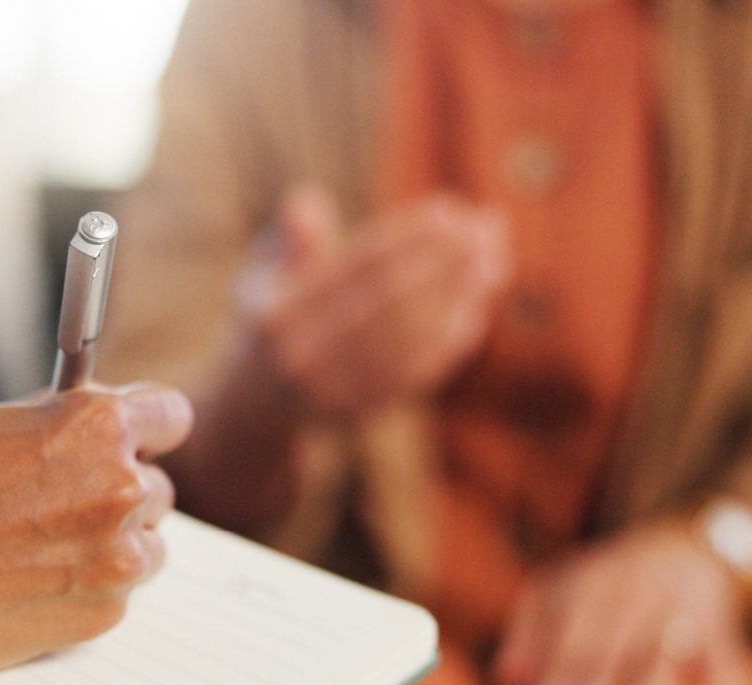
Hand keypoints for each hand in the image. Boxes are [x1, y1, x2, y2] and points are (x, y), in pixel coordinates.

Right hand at [0, 384, 193, 676]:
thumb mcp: (0, 425)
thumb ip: (65, 423)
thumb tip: (102, 426)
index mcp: (99, 426)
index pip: (171, 416)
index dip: (151, 431)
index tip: (142, 442)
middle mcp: (122, 487)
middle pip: (156, 488)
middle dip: (119, 495)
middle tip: (65, 508)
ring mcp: (120, 556)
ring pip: (146, 546)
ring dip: (112, 547)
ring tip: (43, 551)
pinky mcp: (107, 612)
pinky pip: (117, 594)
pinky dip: (86, 590)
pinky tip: (33, 584)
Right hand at [252, 186, 511, 415]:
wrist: (257, 403)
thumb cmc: (272, 317)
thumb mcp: (263, 273)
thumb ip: (289, 239)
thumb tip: (304, 202)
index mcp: (275, 312)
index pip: (357, 266)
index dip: (409, 234)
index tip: (450, 209)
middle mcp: (301, 357)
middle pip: (391, 301)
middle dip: (448, 260)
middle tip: (489, 228)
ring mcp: (332, 392)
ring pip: (412, 339)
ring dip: (460, 297)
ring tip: (494, 262)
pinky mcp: (361, 415)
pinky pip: (417, 374)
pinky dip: (451, 339)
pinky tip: (476, 306)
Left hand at [493, 524, 745, 684]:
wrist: (684, 541)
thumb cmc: (606, 580)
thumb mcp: (558, 586)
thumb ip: (527, 630)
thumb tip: (505, 682)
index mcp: (584, 595)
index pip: (560, 659)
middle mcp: (627, 604)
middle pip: (600, 670)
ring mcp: (675, 617)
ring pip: (653, 674)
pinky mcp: (719, 631)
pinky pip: (717, 673)